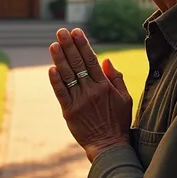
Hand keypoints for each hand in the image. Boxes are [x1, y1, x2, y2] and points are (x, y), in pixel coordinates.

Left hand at [48, 28, 132, 161]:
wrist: (109, 146)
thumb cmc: (119, 121)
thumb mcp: (125, 98)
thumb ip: (116, 78)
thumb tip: (105, 60)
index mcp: (104, 86)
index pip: (91, 60)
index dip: (82, 45)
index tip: (76, 31)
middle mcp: (91, 91)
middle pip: (78, 64)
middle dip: (69, 46)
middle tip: (61, 31)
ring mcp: (79, 101)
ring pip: (67, 75)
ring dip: (59, 59)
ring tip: (54, 44)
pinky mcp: (69, 111)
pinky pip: (61, 93)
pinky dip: (56, 81)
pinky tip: (51, 69)